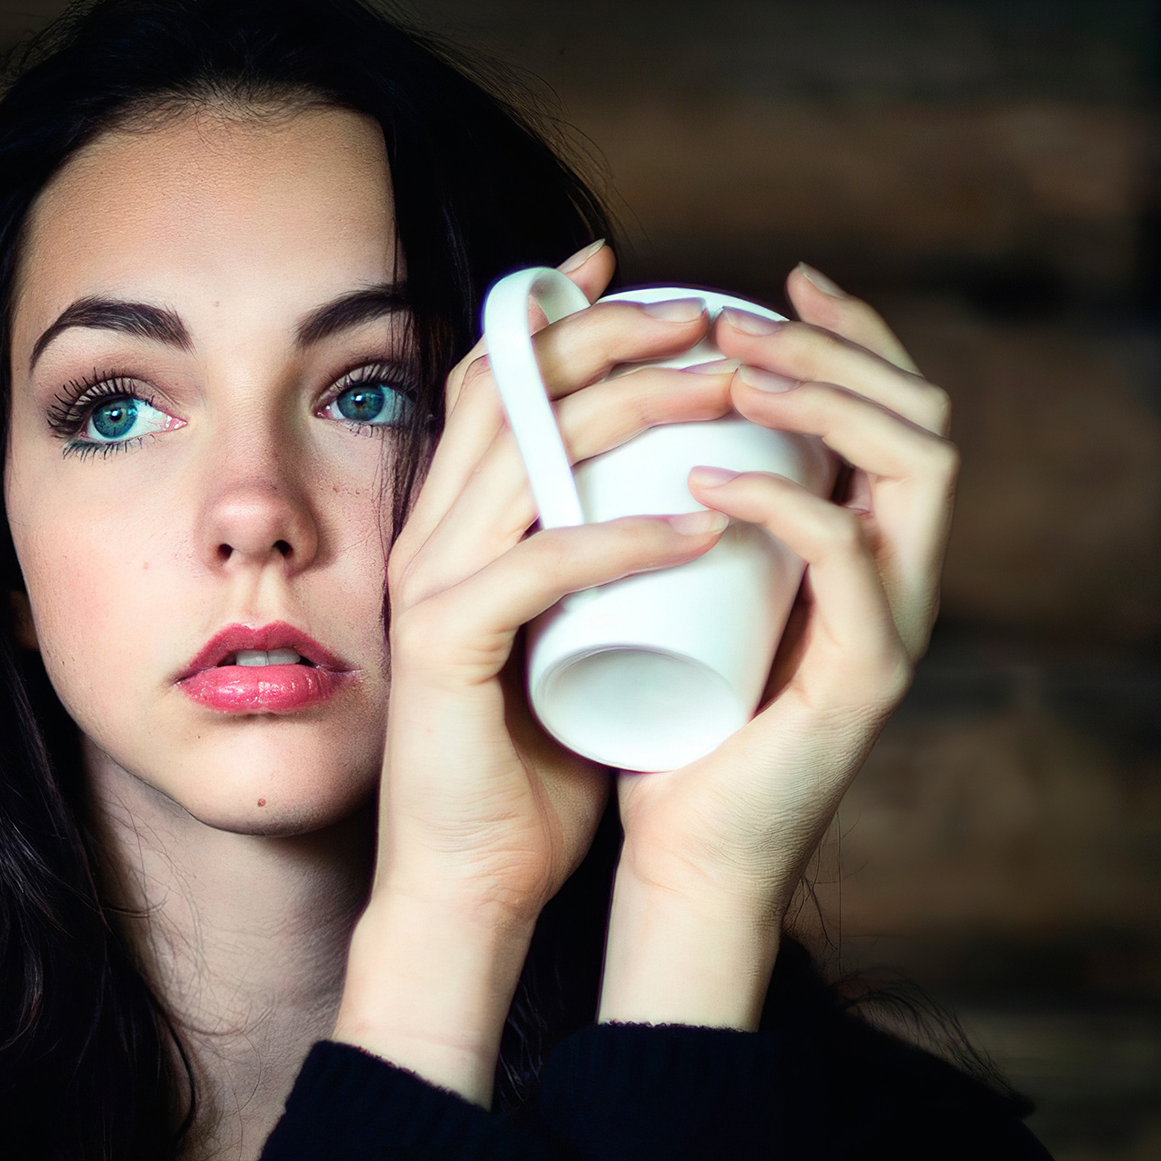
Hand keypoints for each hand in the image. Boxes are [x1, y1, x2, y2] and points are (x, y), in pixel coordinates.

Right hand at [335, 242, 749, 1100]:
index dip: (559, 314)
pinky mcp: (447, 644)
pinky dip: (624, 538)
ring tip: (733, 396)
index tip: (647, 277)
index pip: (492, 384)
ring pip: (532, 455)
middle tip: (713, 319)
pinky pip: (543, 564)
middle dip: (618, 334)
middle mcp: (428, 536)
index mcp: (450, 525)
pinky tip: (700, 528)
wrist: (468, 882)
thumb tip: (685, 500)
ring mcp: (430, 585)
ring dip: (641, 410)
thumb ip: (597, 568)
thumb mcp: (570, 634)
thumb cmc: (529, 771)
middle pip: (512, 389)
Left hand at [603, 267, 954, 1028]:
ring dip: (828, 399)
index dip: (846, 333)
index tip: (765, 283)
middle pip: (922, 414)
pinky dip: (786, 505)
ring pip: (918, 464)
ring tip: (733, 368)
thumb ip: (671, 523)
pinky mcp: (863, 678)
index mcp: (862, 550)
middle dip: (837, 346)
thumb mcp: (670, 593)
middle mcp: (899, 575)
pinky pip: (848, 560)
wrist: (678, 859)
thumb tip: (614, 422)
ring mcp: (893, 623)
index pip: (893, 407)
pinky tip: (710, 483)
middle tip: (739, 319)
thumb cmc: (664, 727)